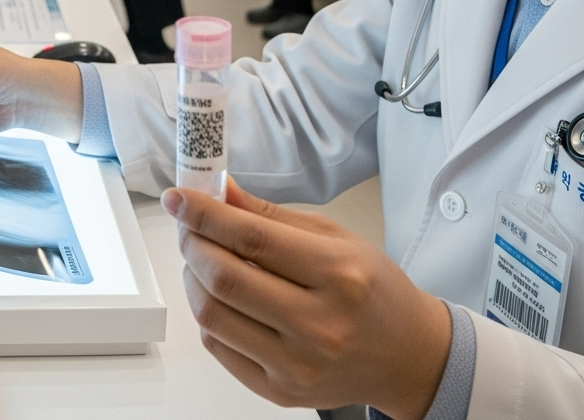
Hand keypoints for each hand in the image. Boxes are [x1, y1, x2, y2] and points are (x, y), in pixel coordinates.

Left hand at [163, 179, 450, 418]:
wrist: (406, 355)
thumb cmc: (373, 289)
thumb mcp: (333, 236)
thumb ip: (268, 215)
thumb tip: (219, 191)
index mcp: (337, 275)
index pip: (251, 238)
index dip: (204, 213)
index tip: (177, 197)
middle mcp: (318, 326)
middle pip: (225, 278)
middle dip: (192, 242)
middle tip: (188, 224)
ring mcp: (297, 366)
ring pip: (212, 315)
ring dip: (192, 276)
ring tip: (201, 255)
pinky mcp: (280, 392)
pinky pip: (219, 347)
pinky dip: (206, 312)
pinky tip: (217, 292)